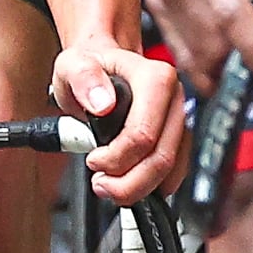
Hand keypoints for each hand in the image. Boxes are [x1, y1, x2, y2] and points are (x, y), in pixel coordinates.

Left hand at [52, 36, 182, 200]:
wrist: (102, 66)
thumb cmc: (90, 66)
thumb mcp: (72, 65)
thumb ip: (83, 78)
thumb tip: (102, 102)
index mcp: (155, 78)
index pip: (143, 134)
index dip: (116, 157)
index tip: (94, 161)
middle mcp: (175, 98)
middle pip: (161, 157)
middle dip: (128, 181)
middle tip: (101, 184)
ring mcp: (180, 118)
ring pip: (170, 169)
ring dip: (138, 187)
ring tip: (110, 186)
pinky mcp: (179, 135)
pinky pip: (173, 171)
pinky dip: (151, 185)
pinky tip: (130, 184)